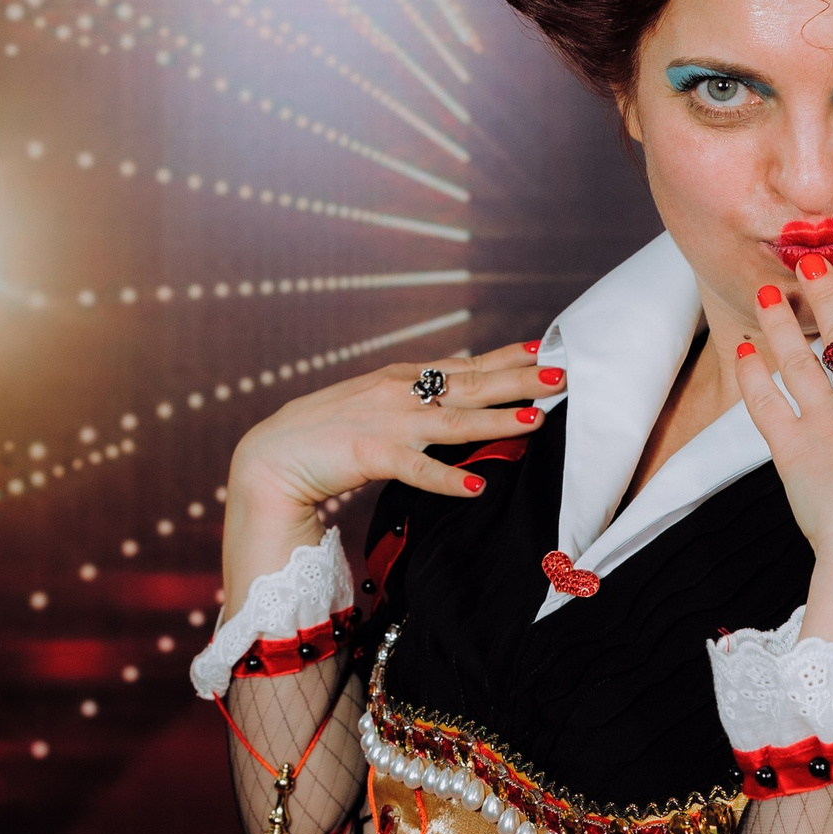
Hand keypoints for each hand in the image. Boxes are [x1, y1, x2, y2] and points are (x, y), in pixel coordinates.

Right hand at [220, 340, 561, 610]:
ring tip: (535, 419)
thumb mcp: (374, 403)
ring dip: (496, 419)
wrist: (271, 455)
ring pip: (454, 421)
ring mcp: (387, 423)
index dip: (506, 355)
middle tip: (562, 374)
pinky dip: (446, 478)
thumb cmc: (324, 432)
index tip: (545, 347)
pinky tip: (476, 485)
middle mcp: (401, 393)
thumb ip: (413, 397)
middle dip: (518, 379)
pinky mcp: (370, 454)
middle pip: (471, 385)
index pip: (464, 364)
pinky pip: (416, 470)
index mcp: (402, 380)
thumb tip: (453, 393)